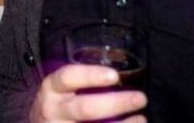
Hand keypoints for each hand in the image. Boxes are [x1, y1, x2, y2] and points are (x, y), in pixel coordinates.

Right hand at [30, 64, 146, 122]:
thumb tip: (123, 77)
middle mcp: (53, 111)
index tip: (114, 75)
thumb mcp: (61, 88)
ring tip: (141, 119)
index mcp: (52, 89)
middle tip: (140, 98)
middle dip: (116, 103)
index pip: (68, 78)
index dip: (91, 76)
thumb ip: (82, 83)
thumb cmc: (59, 103)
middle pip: (85, 108)